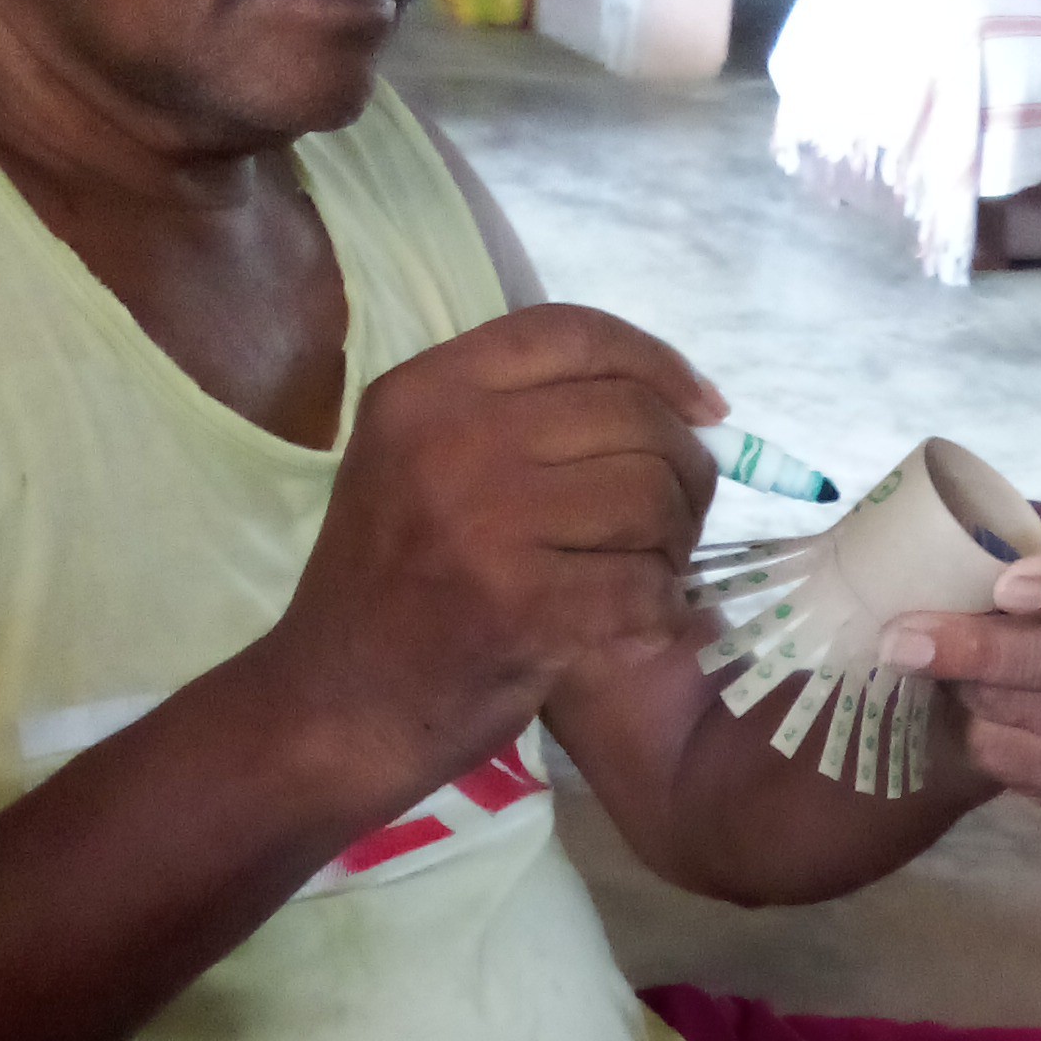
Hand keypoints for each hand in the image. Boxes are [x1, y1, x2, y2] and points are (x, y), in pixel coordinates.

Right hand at [263, 303, 724, 820]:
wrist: (335, 708)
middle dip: (685, 467)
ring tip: (657, 569)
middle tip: (683, 517)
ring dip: (678, 540)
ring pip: (651, 495)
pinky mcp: (524, 604)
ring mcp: (485, 523)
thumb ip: (518, 417)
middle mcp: (451, 441)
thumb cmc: (392, 588)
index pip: (573, 332)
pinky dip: (660, 605)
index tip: (705, 408)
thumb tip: (670, 400)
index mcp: (425, 393)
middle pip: (630, 415)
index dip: (658, 363)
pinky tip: (642, 619)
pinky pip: (643, 581)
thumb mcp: (419, 464)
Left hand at [878, 508, 1040, 803]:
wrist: (1040, 676)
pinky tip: (955, 705)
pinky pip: (1006, 754)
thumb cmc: (1031, 593)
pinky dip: (965, 728)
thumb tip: (943, 535)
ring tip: (923, 659)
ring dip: (958, 685)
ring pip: (1017, 707)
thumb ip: (1005, 536)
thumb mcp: (1029, 548)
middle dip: (974, 648)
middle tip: (900, 640)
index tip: (1006, 587)